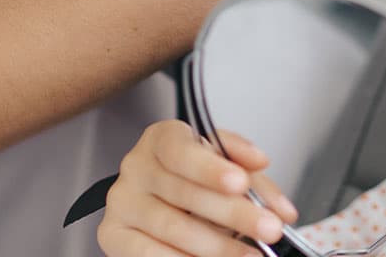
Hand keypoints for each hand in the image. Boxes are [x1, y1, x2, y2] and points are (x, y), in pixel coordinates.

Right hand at [99, 121, 297, 256]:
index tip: (239, 183)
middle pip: (183, 192)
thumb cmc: (195, 178)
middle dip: (233, 214)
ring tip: (250, 255)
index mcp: (161, 139)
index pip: (181, 149)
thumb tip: (273, 190)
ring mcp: (122, 202)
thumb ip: (251, 174)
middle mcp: (136, 167)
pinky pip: (147, 254)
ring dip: (216, 246)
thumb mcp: (226, 166)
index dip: (209, 167)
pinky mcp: (112, 235)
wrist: (162, 200)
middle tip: (269, 229)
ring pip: (171, 227)